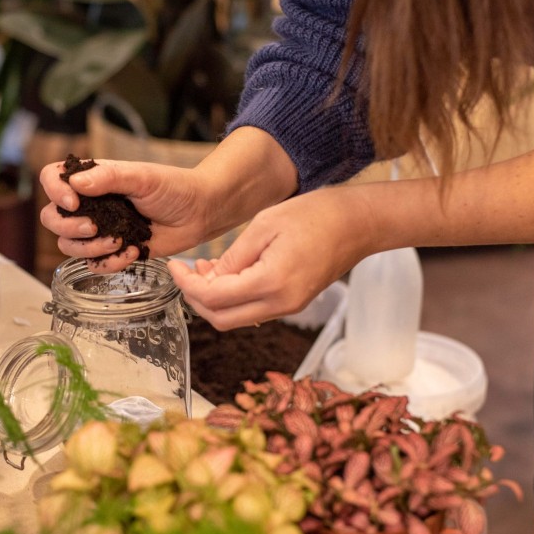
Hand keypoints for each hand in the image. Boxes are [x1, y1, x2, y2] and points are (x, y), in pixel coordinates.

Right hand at [39, 127, 298, 273]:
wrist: (201, 213)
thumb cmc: (174, 187)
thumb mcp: (142, 176)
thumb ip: (109, 177)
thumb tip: (76, 183)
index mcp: (92, 179)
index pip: (52, 178)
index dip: (54, 191)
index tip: (73, 202)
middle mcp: (90, 204)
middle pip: (52, 218)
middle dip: (69, 227)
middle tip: (96, 227)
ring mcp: (99, 229)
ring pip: (69, 245)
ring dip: (90, 248)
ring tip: (120, 241)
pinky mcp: (113, 251)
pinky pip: (94, 265)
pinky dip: (108, 263)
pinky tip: (132, 253)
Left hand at [167, 188, 371, 328]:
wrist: (358, 223)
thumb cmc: (316, 215)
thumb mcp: (264, 225)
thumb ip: (233, 255)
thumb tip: (207, 277)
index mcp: (272, 283)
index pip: (214, 298)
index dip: (187, 285)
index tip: (175, 267)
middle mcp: (281, 304)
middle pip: (221, 319)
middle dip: (195, 298)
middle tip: (185, 272)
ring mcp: (289, 307)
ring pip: (236, 319)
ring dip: (214, 300)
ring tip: (204, 268)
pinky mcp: (293, 303)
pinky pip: (254, 310)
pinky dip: (234, 298)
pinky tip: (227, 273)